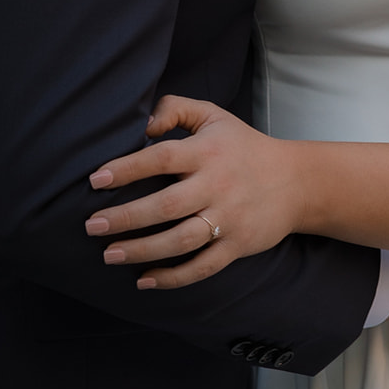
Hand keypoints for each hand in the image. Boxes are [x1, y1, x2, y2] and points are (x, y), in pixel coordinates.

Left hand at [84, 94, 388, 289]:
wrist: (297, 181)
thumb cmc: (244, 146)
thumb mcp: (215, 116)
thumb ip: (177, 109)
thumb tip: (142, 124)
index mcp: (208, 151)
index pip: (162, 158)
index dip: (127, 169)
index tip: (95, 180)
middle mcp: (217, 185)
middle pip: (165, 205)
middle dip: (125, 218)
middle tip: (91, 226)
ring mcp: (229, 218)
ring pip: (180, 240)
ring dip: (142, 250)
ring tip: (109, 255)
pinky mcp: (237, 245)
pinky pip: (202, 266)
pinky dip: (173, 277)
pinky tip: (144, 279)